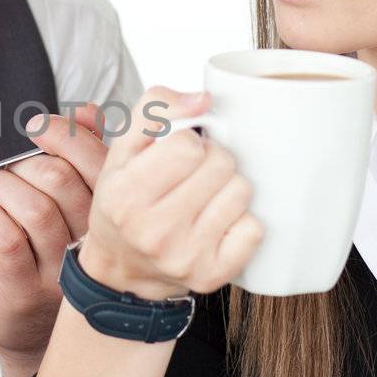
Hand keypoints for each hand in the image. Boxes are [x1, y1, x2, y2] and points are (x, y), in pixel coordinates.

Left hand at [0, 103, 107, 376]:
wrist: (35, 331)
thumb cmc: (55, 257)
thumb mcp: (77, 207)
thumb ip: (86, 156)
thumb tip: (90, 112)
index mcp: (111, 215)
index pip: (99, 161)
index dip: (64, 133)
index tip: (37, 127)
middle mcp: (94, 245)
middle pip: (62, 180)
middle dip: (23, 160)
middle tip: (2, 166)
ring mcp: (62, 271)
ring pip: (34, 208)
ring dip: (0, 185)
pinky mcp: (27, 290)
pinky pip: (8, 242)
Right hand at [79, 86, 262, 299]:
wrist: (122, 267)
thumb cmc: (125, 202)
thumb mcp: (123, 150)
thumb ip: (155, 109)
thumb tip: (203, 100)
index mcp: (126, 195)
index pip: (187, 145)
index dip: (189, 142)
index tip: (178, 156)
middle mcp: (153, 231)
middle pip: (220, 164)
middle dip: (213, 160)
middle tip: (194, 176)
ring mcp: (185, 257)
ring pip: (241, 191)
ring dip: (228, 188)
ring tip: (205, 198)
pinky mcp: (212, 275)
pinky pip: (254, 228)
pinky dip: (242, 221)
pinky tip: (218, 224)